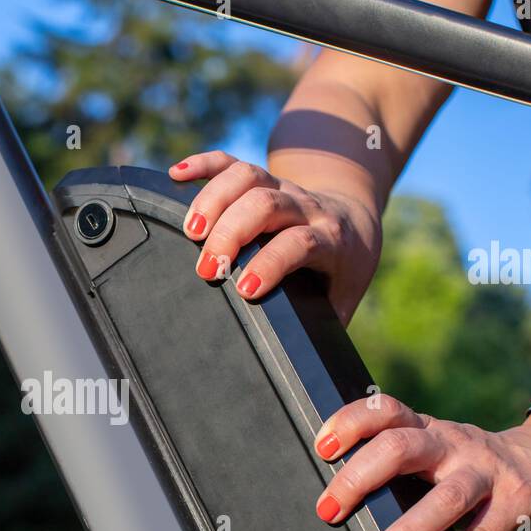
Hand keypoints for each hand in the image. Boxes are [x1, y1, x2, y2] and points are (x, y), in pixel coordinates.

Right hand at [168, 151, 381, 322]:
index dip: (271, 263)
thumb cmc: (342, 270)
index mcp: (330, 240)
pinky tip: (175, 175)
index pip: (299, 243)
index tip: (243, 289)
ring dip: (213, 198)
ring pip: (247, 176)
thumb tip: (299, 369)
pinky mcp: (261, 177)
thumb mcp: (342, 299)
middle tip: (206, 267)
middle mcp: (306, 207)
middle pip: (267, 203)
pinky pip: (230, 162)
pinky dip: (202, 164)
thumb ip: (323, 327)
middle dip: (232, 232)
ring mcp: (282, 187)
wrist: (354, 221)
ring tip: (188, 231)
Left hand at [311, 395, 530, 530]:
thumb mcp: (430, 445)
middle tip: (329, 511)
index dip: (350, 424)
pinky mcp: (513, 505)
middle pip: (401, 449)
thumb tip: (333, 494)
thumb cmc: (463, 461)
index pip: (385, 410)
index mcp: (426, 428)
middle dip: (359, 479)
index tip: (322, 450)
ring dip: (408, 528)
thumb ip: (392, 457)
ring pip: (445, 497)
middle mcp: (452, 444)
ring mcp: (484, 474)